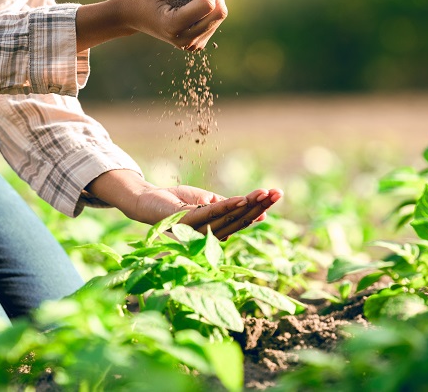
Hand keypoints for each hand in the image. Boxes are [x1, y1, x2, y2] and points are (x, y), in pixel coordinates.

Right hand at [124, 0, 227, 50]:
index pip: (208, 5)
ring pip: (219, 17)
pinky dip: (209, 11)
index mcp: (173, 26)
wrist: (135, 17)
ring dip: (212, 0)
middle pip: (218, 13)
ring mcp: (191, 44)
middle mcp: (184, 39)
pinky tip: (195, 7)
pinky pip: (215, 23)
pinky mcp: (196, 44)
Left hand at [134, 186, 282, 239]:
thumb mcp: (206, 200)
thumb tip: (251, 208)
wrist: (149, 199)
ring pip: (229, 218)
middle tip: (278, 193)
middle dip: (260, 206)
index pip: (241, 219)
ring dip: (249, 205)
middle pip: (240, 220)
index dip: (259, 208)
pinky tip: (242, 199)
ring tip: (265, 193)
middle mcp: (208, 234)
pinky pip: (211, 214)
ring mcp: (198, 230)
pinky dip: (228, 207)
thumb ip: (226, 205)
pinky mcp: (186, 223)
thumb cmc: (177, 200)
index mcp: (215, 229)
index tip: (276, 196)